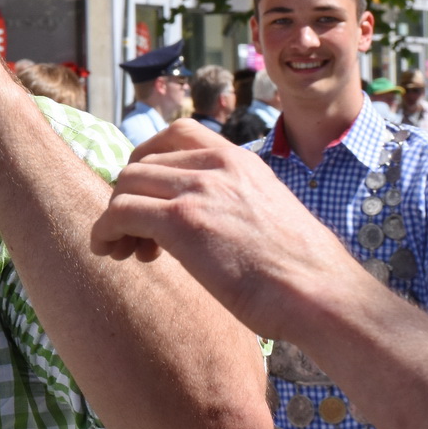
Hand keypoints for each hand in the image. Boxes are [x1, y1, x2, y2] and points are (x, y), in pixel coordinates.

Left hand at [88, 120, 373, 339]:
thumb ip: (237, 202)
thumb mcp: (270, 214)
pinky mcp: (182, 221)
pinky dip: (104, 231)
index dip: (150, 162)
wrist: (323, 295)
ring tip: (129, 251)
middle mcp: (218, 165)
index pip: (178, 133)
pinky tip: (109, 253)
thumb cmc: (304, 272)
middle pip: (142, 162)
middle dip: (132, 196)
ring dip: (115, 217)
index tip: (149, 196)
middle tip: (138, 237)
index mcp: (241, 160)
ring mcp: (199, 189)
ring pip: (125, 184)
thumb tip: (212, 220)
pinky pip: (119, 212)